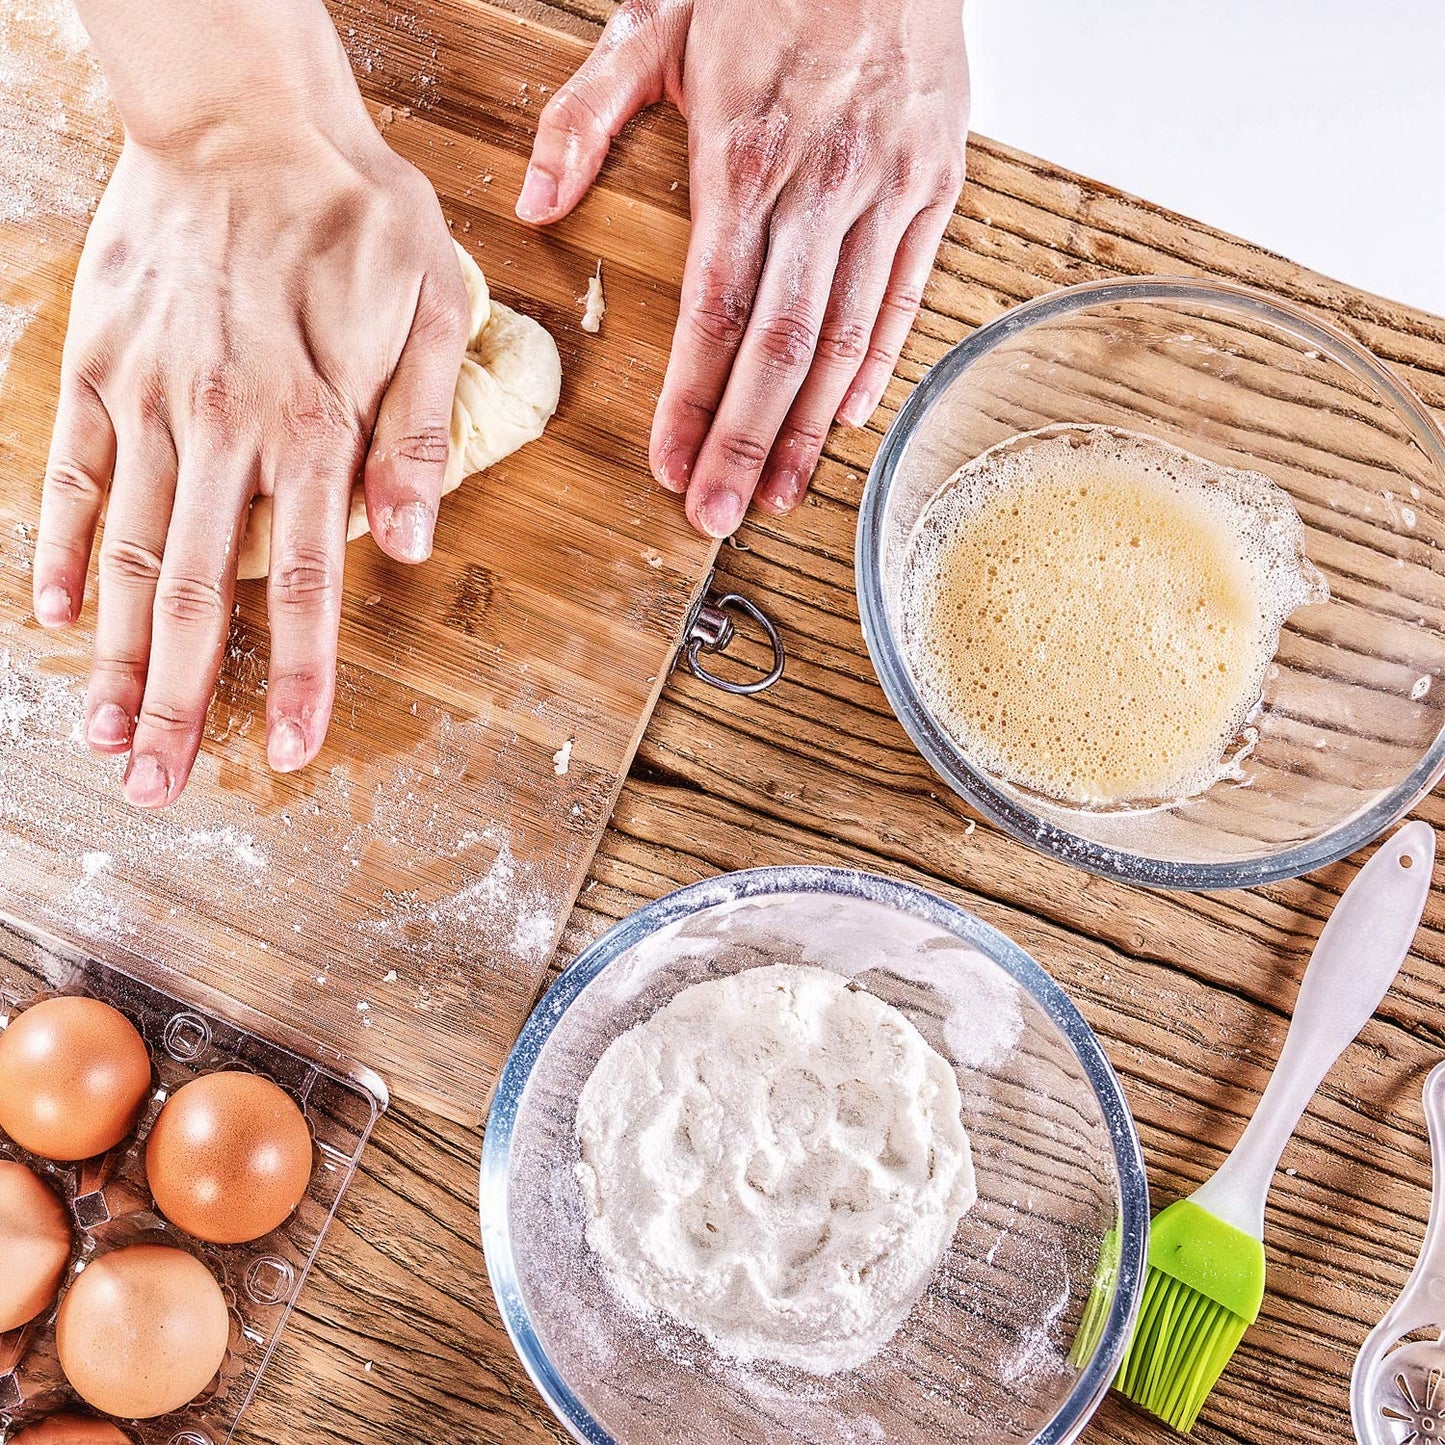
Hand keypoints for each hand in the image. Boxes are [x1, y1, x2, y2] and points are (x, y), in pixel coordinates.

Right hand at [34, 6, 468, 808]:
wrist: (242, 114)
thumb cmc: (354, 214)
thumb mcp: (433, 311)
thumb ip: (417, 432)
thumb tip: (411, 541)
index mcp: (313, 423)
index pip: (308, 582)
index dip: (296, 675)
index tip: (286, 751)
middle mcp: (223, 428)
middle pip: (199, 592)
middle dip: (183, 700)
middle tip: (161, 789)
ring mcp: (149, 401)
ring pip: (130, 553)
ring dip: (117, 655)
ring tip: (106, 739)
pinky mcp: (99, 369)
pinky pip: (77, 477)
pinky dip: (67, 552)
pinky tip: (60, 620)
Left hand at [516, 0, 968, 534]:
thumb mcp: (655, 23)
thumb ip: (586, 114)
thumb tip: (535, 200)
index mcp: (743, 157)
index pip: (714, 310)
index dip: (693, 400)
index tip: (671, 466)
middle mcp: (821, 186)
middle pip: (780, 343)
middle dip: (748, 440)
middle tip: (722, 513)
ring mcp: (887, 189)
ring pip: (846, 333)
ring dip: (811, 425)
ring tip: (785, 493)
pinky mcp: (936, 183)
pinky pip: (906, 292)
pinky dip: (880, 362)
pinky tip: (849, 416)